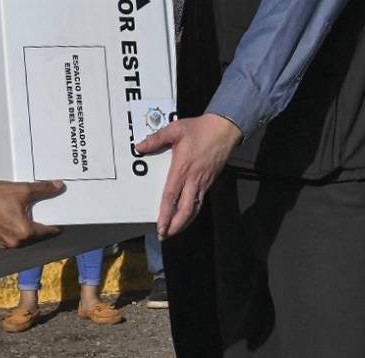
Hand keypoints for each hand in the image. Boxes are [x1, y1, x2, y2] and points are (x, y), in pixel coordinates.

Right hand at [0, 180, 63, 248]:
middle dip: (37, 229)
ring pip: (20, 241)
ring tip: (24, 222)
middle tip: (39, 220)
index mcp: (25, 232)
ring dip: (24, 233)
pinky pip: (8, 241)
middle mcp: (15, 242)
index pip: (46, 232)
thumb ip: (44, 189)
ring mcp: (3, 244)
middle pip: (33, 238)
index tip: (57, 226)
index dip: (53, 228)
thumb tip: (59, 186)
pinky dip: (11, 235)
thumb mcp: (24, 190)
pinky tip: (11, 225)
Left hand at [136, 113, 241, 239]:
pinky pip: (200, 201)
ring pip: (194, 209)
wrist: (224, 129)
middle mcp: (193, 179)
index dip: (166, 213)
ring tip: (173, 231)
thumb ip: (156, 139)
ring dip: (184, 222)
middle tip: (164, 235)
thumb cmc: (199, 129)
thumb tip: (139, 147)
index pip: (171, 196)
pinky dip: (192, 213)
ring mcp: (203, 182)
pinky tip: (186, 216)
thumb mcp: (175, 129)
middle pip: (185, 209)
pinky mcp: (209, 182)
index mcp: (182, 169)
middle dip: (175, 225)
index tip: (160, 226)